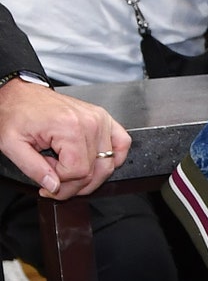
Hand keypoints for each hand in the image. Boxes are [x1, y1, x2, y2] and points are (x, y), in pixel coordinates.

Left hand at [0, 80, 128, 197]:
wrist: (21, 94)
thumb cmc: (17, 113)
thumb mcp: (12, 144)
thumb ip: (33, 169)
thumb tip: (54, 186)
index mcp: (68, 127)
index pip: (78, 172)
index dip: (61, 182)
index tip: (47, 178)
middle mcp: (89, 123)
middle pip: (94, 171)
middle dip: (74, 184)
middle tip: (56, 182)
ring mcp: (99, 120)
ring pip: (107, 165)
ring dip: (90, 175)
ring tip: (69, 169)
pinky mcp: (104, 119)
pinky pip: (122, 145)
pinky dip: (114, 158)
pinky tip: (96, 162)